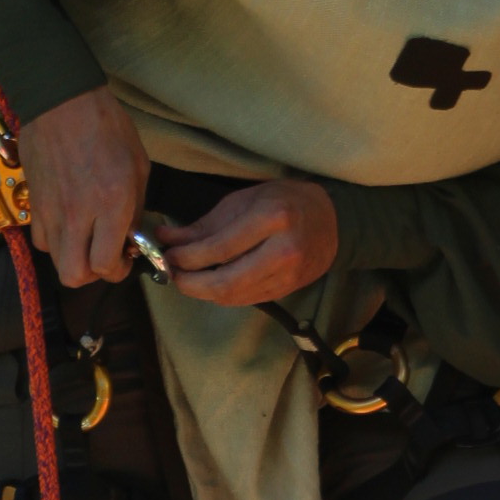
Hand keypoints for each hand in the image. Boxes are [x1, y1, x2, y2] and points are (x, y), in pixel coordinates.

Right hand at [19, 86, 149, 285]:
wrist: (62, 102)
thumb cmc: (105, 126)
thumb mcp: (138, 166)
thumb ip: (136, 208)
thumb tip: (132, 236)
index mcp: (111, 204)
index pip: (106, 264)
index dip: (118, 270)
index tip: (125, 258)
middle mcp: (78, 214)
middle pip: (75, 275)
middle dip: (93, 275)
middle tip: (104, 257)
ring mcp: (52, 211)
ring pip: (56, 261)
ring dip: (74, 259)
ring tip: (87, 241)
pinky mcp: (34, 203)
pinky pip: (41, 240)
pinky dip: (55, 241)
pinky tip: (68, 225)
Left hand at [162, 179, 338, 306]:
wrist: (331, 220)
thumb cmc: (284, 201)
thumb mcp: (244, 200)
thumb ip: (205, 224)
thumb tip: (167, 239)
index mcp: (272, 218)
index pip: (218, 249)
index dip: (186, 257)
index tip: (168, 255)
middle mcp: (283, 251)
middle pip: (225, 283)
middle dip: (190, 283)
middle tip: (173, 274)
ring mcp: (289, 276)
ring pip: (233, 296)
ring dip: (203, 292)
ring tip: (187, 278)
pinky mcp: (288, 290)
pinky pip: (246, 300)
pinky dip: (222, 295)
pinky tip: (210, 283)